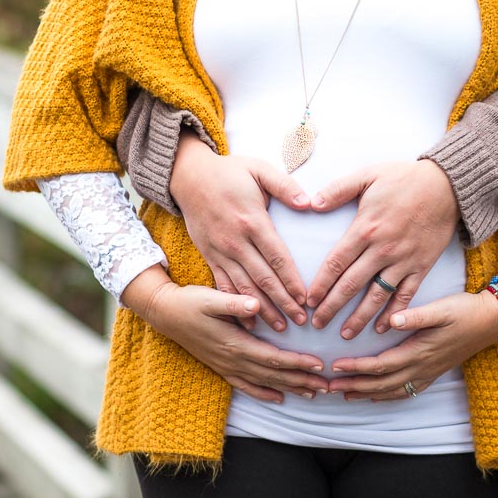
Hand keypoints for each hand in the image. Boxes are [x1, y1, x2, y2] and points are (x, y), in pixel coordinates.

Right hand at [122, 265, 328, 402]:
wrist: (165, 314)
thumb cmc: (190, 302)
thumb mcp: (211, 297)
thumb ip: (234, 303)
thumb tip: (256, 304)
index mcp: (235, 343)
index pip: (274, 357)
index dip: (298, 363)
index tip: (320, 365)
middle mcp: (233, 360)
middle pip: (274, 375)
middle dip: (303, 381)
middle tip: (328, 386)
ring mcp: (227, 366)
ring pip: (264, 382)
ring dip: (290, 388)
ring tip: (314, 394)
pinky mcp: (221, 367)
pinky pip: (246, 386)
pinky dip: (264, 393)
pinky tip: (279, 398)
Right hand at [171, 131, 309, 331]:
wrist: (188, 176)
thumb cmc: (228, 172)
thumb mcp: (259, 169)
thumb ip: (285, 185)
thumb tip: (309, 203)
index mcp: (252, 221)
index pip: (277, 256)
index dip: (292, 280)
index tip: (306, 298)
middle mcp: (235, 241)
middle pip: (263, 278)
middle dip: (283, 302)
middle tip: (302, 322)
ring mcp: (220, 251)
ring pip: (244, 287)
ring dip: (263, 309)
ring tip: (281, 328)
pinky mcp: (210, 256)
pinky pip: (224, 285)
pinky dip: (236, 305)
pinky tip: (249, 321)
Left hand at [308, 159, 459, 337]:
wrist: (448, 185)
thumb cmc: (405, 178)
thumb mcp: (368, 175)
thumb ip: (338, 189)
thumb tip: (312, 203)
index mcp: (365, 229)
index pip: (336, 263)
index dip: (321, 284)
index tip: (308, 301)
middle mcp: (382, 250)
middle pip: (351, 285)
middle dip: (332, 307)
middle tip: (317, 324)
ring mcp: (403, 261)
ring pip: (376, 296)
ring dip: (359, 317)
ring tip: (345, 334)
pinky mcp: (421, 267)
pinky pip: (406, 295)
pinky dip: (394, 314)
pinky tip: (383, 328)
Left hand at [328, 291, 497, 400]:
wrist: (491, 321)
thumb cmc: (464, 311)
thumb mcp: (441, 309)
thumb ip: (416, 316)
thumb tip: (392, 320)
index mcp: (418, 351)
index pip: (380, 365)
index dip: (357, 368)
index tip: (335, 366)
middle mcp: (421, 367)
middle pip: (381, 384)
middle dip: (353, 386)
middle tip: (328, 388)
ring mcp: (427, 373)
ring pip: (391, 391)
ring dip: (366, 394)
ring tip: (344, 394)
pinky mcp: (433, 372)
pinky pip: (405, 391)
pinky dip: (387, 396)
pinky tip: (375, 396)